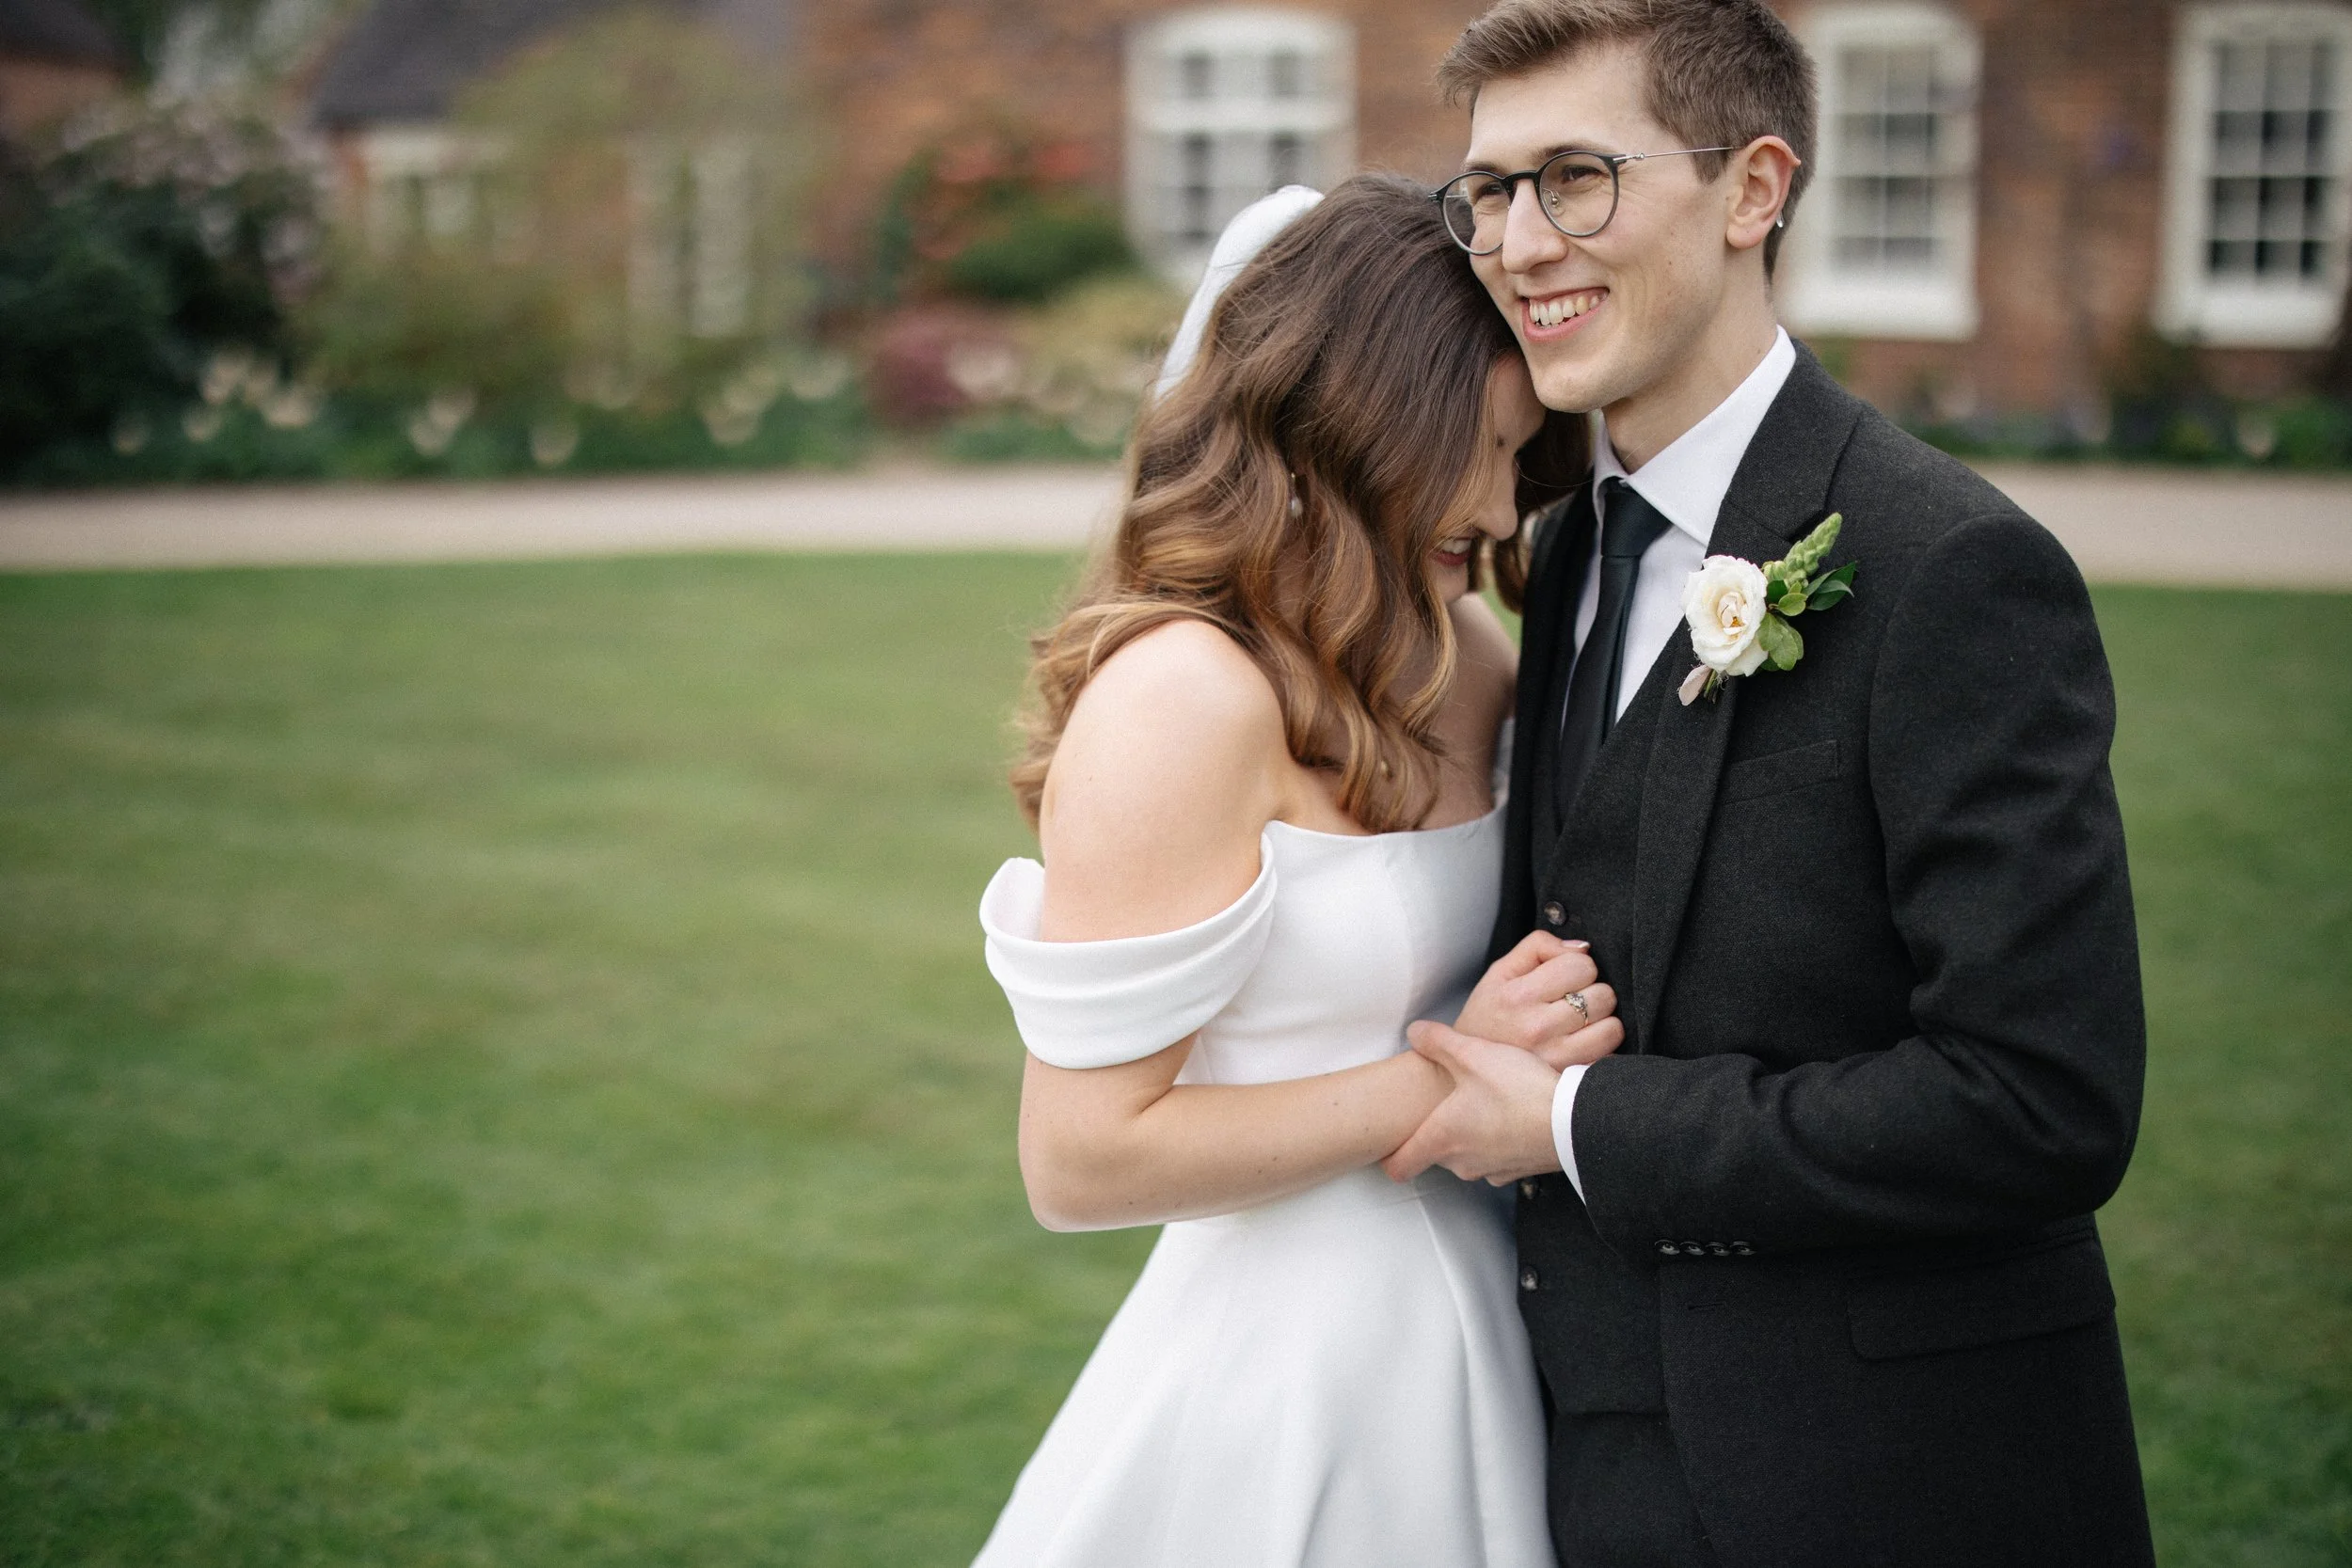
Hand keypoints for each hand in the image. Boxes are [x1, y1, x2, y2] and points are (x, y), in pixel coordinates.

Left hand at [1382, 1021, 1568, 1185]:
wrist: (1574, 1120)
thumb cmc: (1520, 1091)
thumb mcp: (1473, 1054)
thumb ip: (1438, 1042)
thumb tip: (1414, 1032)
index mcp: (1442, 1139)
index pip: (1399, 1166)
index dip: (1389, 1156)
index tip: (1386, 1144)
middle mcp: (1463, 1163)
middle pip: (1435, 1154)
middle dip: (1437, 1131)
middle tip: (1446, 1103)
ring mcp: (1493, 1170)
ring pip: (1467, 1155)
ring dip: (1470, 1135)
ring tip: (1483, 1103)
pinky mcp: (1519, 1170)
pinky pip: (1497, 1157)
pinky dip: (1498, 1140)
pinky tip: (1511, 1115)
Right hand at [1453, 931, 1623, 1069]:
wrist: (1472, 1065)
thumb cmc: (1489, 1014)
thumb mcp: (1501, 971)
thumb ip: (1539, 946)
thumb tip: (1583, 948)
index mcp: (1519, 995)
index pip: (1581, 965)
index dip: (1578, 967)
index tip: (1565, 978)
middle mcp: (1537, 1028)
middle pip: (1602, 995)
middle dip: (1592, 992)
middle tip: (1572, 1000)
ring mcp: (1554, 1057)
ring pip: (1612, 1028)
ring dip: (1602, 1021)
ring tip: (1580, 1022)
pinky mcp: (1566, 1078)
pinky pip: (1608, 1057)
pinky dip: (1600, 1048)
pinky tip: (1580, 1044)